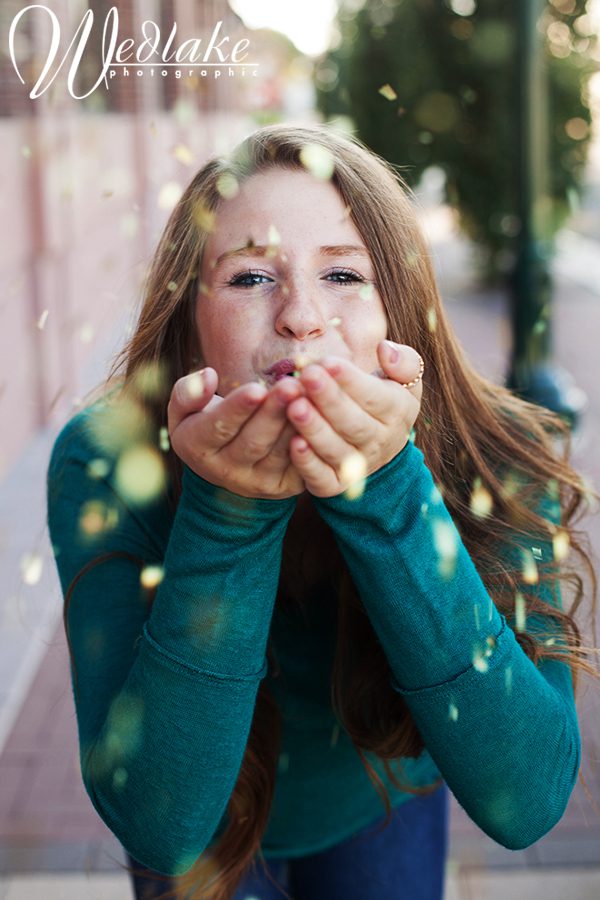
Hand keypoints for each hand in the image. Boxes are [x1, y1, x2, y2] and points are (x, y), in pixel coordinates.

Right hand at [167, 368, 306, 498]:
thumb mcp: (184, 409)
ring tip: (310, 397)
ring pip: (279, 454)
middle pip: (253, 442)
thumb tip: (208, 375)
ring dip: (296, 426)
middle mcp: (225, 470)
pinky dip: (311, 443)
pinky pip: (300, 465)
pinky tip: (321, 418)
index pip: (217, 428)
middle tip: (292, 386)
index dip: (237, 409)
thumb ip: (187, 392)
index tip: (255, 389)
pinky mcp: (282, 487)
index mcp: (197, 447)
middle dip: (274, 413)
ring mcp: (256, 482)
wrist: (224, 464)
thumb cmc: (204, 424)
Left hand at [284, 341, 422, 497]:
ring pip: (336, 450)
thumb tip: (384, 349)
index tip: (328, 362)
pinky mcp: (335, 485)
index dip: (352, 381)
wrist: (379, 447)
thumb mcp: (402, 379)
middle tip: (307, 376)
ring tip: (295, 407)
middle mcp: (379, 442)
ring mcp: (358, 466)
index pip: (375, 396)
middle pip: (354, 423)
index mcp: (396, 412)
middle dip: (329, 400)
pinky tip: (292, 444)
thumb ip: (402, 361)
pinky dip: (307, 464)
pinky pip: (321, 478)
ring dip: (315, 430)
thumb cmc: (383, 400)